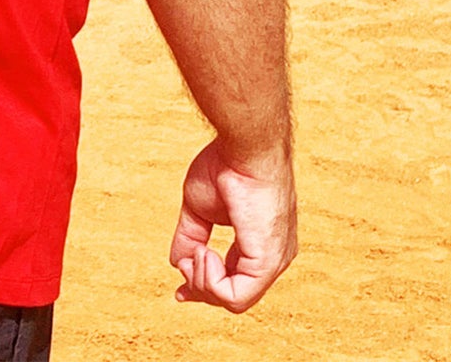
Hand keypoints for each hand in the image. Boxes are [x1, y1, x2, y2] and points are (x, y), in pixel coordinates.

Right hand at [169, 139, 296, 312]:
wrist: (243, 148)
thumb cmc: (225, 165)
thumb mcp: (199, 207)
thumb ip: (190, 236)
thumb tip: (177, 263)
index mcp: (260, 245)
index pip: (234, 282)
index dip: (203, 287)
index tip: (179, 289)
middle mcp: (272, 258)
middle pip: (232, 296)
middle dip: (199, 286)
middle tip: (185, 261)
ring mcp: (273, 262)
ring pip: (232, 301)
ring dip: (202, 281)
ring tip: (199, 250)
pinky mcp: (266, 262)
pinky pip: (233, 297)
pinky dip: (209, 281)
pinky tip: (205, 252)